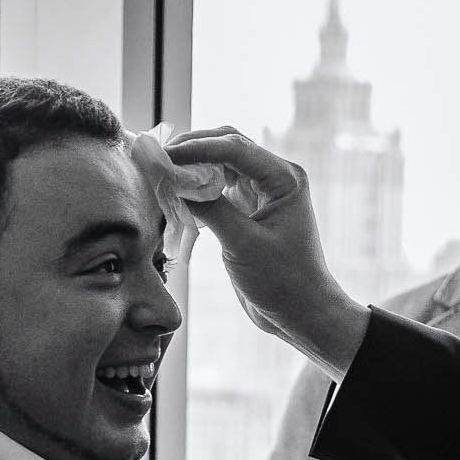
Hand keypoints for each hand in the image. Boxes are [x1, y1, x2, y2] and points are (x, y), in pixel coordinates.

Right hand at [162, 127, 369, 378]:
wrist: (301, 314)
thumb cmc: (283, 282)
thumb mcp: (242, 243)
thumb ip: (210, 209)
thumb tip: (174, 181)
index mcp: (284, 178)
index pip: (235, 148)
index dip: (197, 147)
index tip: (165, 155)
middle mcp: (275, 178)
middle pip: (228, 146)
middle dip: (193, 149)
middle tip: (159, 157)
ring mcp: (262, 193)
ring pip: (221, 165)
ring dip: (193, 167)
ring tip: (163, 173)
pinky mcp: (249, 211)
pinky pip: (219, 188)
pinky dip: (197, 189)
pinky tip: (177, 194)